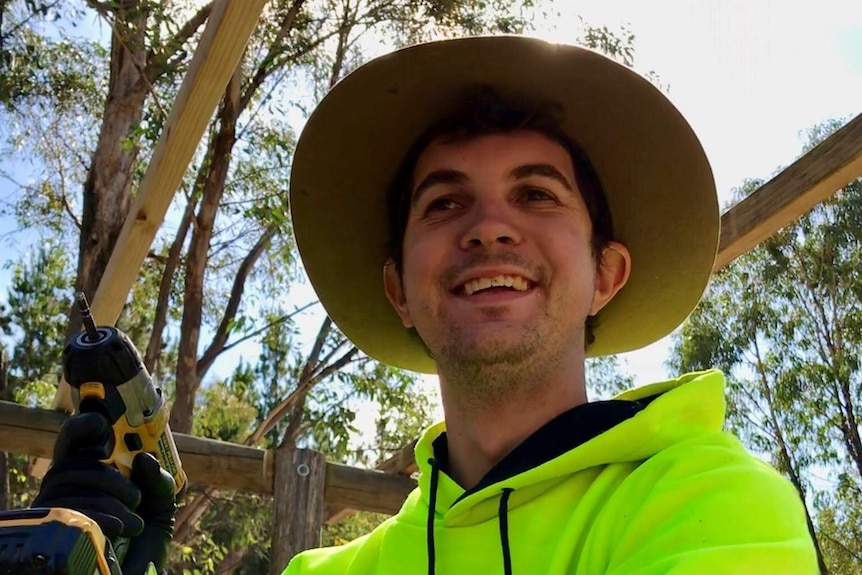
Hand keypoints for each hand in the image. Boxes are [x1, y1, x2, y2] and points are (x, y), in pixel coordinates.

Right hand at [33, 412, 176, 574]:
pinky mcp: (51, 531)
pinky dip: (101, 516)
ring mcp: (54, 511)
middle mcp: (65, 490)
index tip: (101, 424)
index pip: (74, 442)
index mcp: (90, 476)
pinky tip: (121, 529)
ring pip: (68, 484)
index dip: (82, 427)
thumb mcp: (160, 508)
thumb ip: (160, 482)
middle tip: (135, 496)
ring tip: (135, 521)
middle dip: (109, 476)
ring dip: (110, 498)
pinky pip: (67, 511)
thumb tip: (144, 459)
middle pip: (71, 464)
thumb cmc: (143, 544)